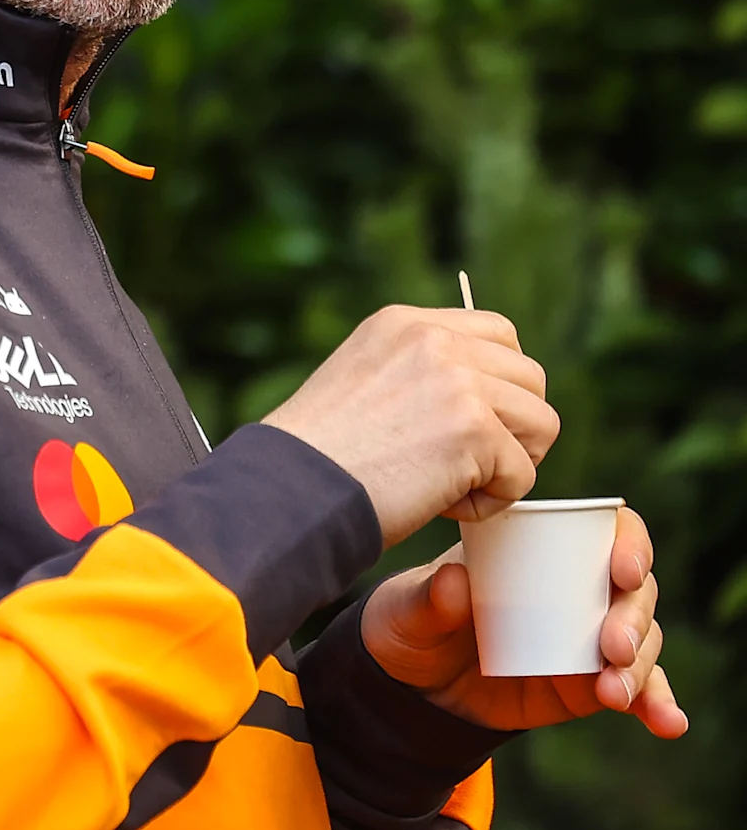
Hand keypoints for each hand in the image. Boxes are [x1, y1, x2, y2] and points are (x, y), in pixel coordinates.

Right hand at [262, 306, 559, 544]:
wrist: (288, 491)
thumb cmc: (317, 457)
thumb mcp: (361, 380)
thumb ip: (417, 370)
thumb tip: (480, 392)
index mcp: (404, 324)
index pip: (499, 334)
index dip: (498, 386)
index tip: (465, 425)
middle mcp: (434, 341)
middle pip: (531, 378)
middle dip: (512, 428)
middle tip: (463, 465)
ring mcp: (457, 382)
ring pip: (541, 425)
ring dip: (507, 464)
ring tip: (452, 486)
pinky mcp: (474, 431)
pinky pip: (522, 475)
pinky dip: (488, 503)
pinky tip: (440, 505)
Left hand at [361, 507, 686, 736]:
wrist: (407, 690)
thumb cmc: (407, 626)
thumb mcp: (403, 609)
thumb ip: (427, 597)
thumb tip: (455, 581)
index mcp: (537, 551)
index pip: (603, 531)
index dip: (627, 543)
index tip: (622, 571)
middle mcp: (576, 589)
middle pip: (634, 590)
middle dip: (633, 617)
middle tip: (611, 648)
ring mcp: (587, 637)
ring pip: (642, 640)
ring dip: (642, 666)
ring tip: (615, 692)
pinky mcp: (589, 683)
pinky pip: (636, 690)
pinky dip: (657, 705)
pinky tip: (668, 723)